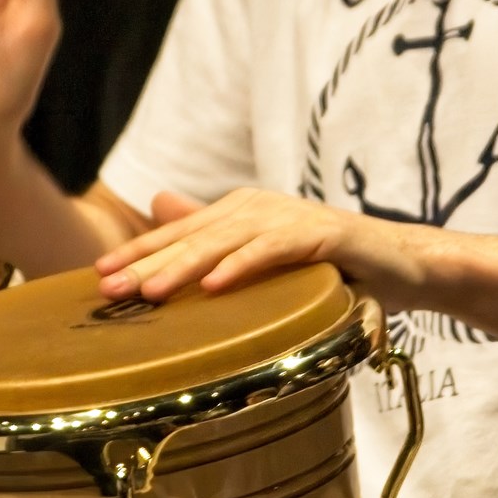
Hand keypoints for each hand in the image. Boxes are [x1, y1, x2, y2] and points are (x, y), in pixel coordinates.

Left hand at [91, 187, 429, 309]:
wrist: (399, 264)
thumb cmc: (328, 265)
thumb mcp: (264, 251)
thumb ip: (215, 230)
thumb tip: (160, 205)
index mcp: (241, 211)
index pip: (179, 233)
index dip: (139, 252)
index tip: (98, 275)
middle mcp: (259, 207)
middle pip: (193, 237)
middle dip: (147, 262)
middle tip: (108, 287)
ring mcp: (290, 218)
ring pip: (226, 243)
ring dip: (184, 267)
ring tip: (149, 292)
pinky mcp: (322, 234)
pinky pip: (274, 251)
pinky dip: (243, 266)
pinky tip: (214, 285)